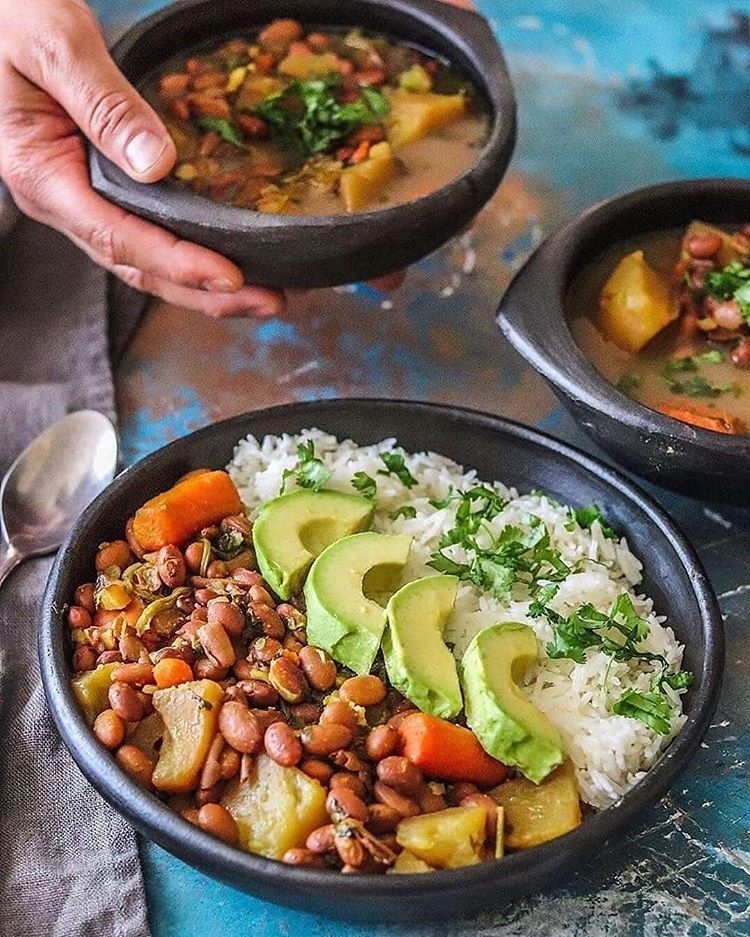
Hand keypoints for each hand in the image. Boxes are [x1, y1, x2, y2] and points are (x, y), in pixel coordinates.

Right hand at [0, 0, 283, 316]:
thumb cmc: (8, 18)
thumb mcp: (54, 46)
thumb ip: (104, 103)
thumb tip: (156, 163)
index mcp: (42, 175)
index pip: (120, 238)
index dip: (178, 264)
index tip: (228, 276)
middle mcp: (61, 199)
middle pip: (138, 267)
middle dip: (204, 293)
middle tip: (266, 301)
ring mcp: (77, 198)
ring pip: (143, 260)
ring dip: (201, 285)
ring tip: (258, 295)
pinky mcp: (96, 186)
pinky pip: (143, 232)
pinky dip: (185, 254)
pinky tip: (223, 258)